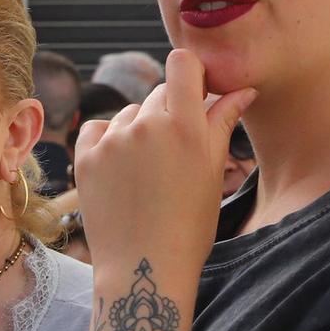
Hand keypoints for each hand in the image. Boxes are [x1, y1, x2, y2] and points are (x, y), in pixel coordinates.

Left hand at [72, 48, 254, 283]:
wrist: (144, 267)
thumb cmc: (189, 225)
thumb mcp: (213, 172)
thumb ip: (223, 123)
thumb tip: (243, 89)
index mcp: (185, 126)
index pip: (182, 63)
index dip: (191, 75)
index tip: (197, 96)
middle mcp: (146, 126)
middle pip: (159, 92)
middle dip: (171, 112)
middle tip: (176, 153)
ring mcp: (112, 140)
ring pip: (131, 113)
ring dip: (140, 130)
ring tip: (149, 172)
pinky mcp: (85, 156)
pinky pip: (99, 128)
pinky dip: (109, 140)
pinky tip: (122, 170)